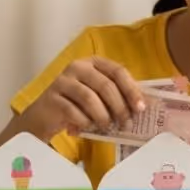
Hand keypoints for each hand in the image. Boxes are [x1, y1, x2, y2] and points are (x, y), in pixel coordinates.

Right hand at [19, 56, 144, 141]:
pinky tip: (88, 128)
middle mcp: (77, 66)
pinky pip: (74, 111)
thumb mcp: (98, 96)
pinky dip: (85, 122)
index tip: (140, 108)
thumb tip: (145, 105)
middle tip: (125, 124)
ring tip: (107, 127)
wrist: (44, 116)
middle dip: (119, 107)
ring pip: (90, 99)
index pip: (117, 71)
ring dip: (102, 117)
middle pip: (105, 85)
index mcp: (93, 62)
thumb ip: (118, 95)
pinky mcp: (52, 98)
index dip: (131, 90)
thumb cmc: (77, 105)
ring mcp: (63, 81)